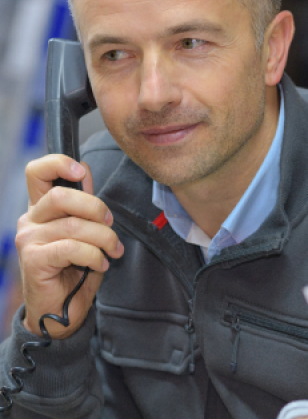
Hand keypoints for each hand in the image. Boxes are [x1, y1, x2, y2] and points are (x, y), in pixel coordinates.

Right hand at [15, 155, 123, 338]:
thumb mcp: (85, 231)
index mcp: (42, 209)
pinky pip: (73, 248)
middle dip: (96, 208)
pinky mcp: (34, 259)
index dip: (58, 163)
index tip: (81, 172)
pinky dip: (94, 256)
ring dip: (104, 238)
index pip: (37, 172)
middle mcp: (30, 220)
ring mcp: (29, 239)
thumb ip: (83, 204)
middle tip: (110, 224)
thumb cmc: (75, 270)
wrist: (62, 310)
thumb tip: (85, 171)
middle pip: (62, 196)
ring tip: (113, 251)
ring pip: (74, 225)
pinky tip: (100, 265)